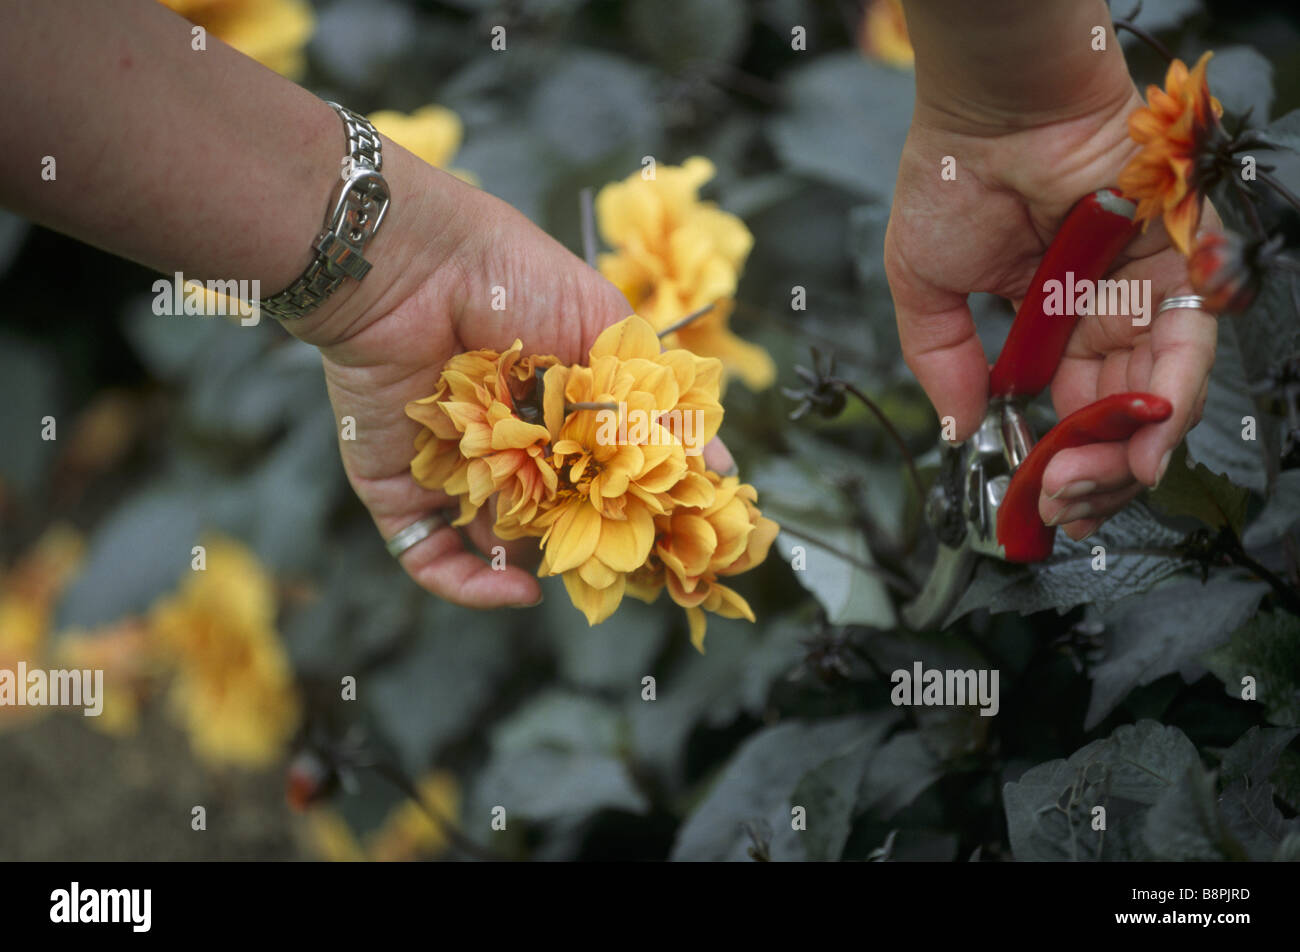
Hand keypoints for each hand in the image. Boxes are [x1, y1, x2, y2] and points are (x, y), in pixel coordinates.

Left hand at [290, 155, 731, 607]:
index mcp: (550, 412)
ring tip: (574, 571)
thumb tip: (722, 467)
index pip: (592, 480)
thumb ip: (657, 406)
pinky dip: (468, 584)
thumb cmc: (516, 278)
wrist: (418, 258)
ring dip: (535, 566)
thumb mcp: (609, 335)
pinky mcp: (397, 486)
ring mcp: (449, 469)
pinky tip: (517, 590)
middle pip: (545, 520)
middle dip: (583, 548)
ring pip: (493, 544)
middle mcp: (501, 445)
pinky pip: (428, 553)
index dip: (626, 513)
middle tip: (622, 570)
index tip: (664, 543)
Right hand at [885, 75, 1217, 541]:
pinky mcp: (1177, 258)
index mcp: (1048, 325)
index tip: (1039, 503)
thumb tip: (955, 429)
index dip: (1060, 463)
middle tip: (1065, 500)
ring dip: (1138, 446)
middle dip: (1099, 472)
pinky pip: (1193, 335)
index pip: (1069, 411)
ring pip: (1162, 389)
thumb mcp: (922, 286)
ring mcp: (1141, 289)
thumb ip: (941, 360)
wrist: (988, 109)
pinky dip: (1176, 387)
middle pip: (1121, 414)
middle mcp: (1102, 314)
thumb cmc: (950, 178)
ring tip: (1105, 479)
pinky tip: (1144, 429)